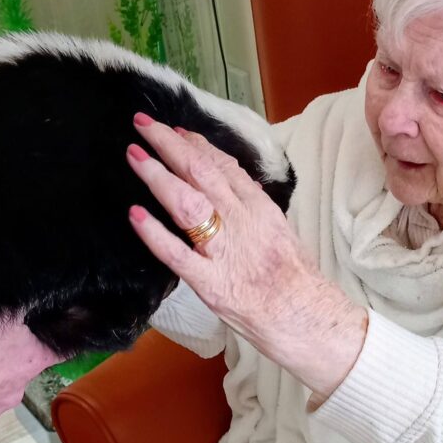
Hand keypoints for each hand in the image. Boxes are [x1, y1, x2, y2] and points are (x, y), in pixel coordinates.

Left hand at [126, 113, 366, 401]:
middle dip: (170, 145)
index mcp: (260, 208)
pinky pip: (177, 254)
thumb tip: (237, 182)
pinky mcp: (211, 283)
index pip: (225, 165)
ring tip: (134, 155)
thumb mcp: (281, 230)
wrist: (308, 319)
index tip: (176, 131)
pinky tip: (135, 215)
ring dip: (158, 176)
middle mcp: (242, 221)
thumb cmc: (297, 280)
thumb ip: (255, 206)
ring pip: (187, 203)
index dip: (197, 145)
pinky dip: (154, 232)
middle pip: (202, 172)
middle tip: (143, 124)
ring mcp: (225, 251)